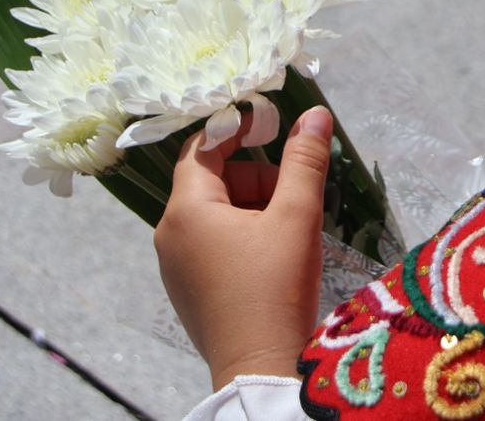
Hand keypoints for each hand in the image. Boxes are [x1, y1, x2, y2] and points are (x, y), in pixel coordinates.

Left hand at [154, 105, 332, 389]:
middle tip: (294, 198)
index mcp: (186, 210)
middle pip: (212, 182)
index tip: (271, 126)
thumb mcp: (296, 216)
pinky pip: (210, 244)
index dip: (236, 130)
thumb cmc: (275, 288)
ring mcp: (175, 266)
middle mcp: (169, 234)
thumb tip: (315, 114)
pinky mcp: (187, 290)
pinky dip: (241, 237)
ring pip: (214, 214)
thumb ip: (304, 160)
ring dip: (253, 209)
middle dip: (256, 180)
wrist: (260, 369)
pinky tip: (273, 259)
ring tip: (289, 232)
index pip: (202, 148)